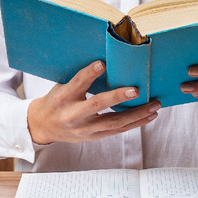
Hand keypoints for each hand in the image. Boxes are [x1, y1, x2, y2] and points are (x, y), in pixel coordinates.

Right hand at [27, 61, 159, 144]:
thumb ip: (81, 78)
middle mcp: (73, 114)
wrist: (43, 126)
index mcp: (63, 96)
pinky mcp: (94, 136)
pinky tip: (149, 116)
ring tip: (154, 105)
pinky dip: (136, 123)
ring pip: (114, 123)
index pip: (77, 83)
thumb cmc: (56, 100)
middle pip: (97, 105)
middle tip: (136, 90)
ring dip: (137, 114)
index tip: (102, 64)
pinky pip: (118, 130)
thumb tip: (109, 61)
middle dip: (118, 98)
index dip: (89, 74)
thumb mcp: (61, 86)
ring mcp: (85, 128)